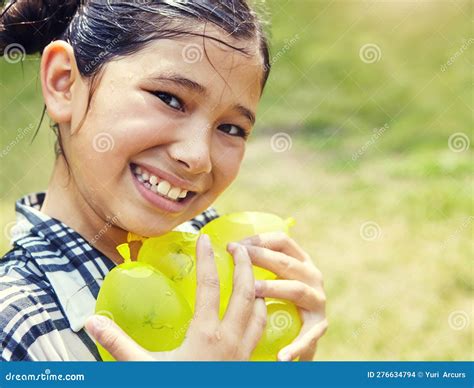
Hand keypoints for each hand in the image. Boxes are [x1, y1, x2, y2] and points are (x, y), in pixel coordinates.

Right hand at [85, 234, 265, 360]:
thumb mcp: (143, 368)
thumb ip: (118, 344)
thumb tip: (92, 322)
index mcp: (206, 333)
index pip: (210, 285)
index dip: (207, 259)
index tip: (205, 239)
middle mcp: (231, 338)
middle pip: (245, 291)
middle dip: (245, 264)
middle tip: (238, 246)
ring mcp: (244, 351)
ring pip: (259, 310)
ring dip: (257, 286)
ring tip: (251, 271)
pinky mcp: (248, 362)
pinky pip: (261, 330)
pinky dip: (261, 312)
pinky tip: (256, 308)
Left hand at [239, 232, 327, 360]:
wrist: (297, 339)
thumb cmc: (275, 302)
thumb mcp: (269, 279)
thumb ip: (252, 267)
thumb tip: (219, 252)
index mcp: (299, 260)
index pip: (282, 241)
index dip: (259, 239)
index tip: (234, 244)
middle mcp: (312, 276)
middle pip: (285, 262)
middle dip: (259, 256)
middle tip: (235, 256)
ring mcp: (317, 300)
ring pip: (296, 289)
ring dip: (274, 288)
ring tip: (254, 290)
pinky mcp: (319, 326)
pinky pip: (309, 334)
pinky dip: (296, 345)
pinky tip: (280, 356)